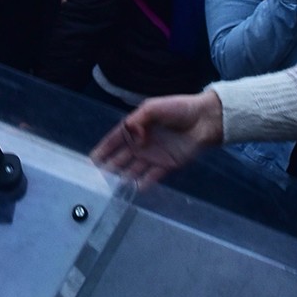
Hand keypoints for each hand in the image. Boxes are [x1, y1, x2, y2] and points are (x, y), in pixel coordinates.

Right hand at [92, 90, 224, 185]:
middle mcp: (142, 143)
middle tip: (96, 178)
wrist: (205, 119)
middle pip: (121, 158)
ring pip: (133, 169)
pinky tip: (134, 188)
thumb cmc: (179, 109)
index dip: (103, 149)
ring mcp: (154, 155)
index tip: (91, 160)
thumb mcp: (153, 107)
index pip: (115, 140)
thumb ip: (138, 120)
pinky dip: (143, 182)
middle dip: (108, 167)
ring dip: (123, 177)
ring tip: (111, 186)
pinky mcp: (167, 165)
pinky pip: (152, 176)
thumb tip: (131, 138)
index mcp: (137, 127)